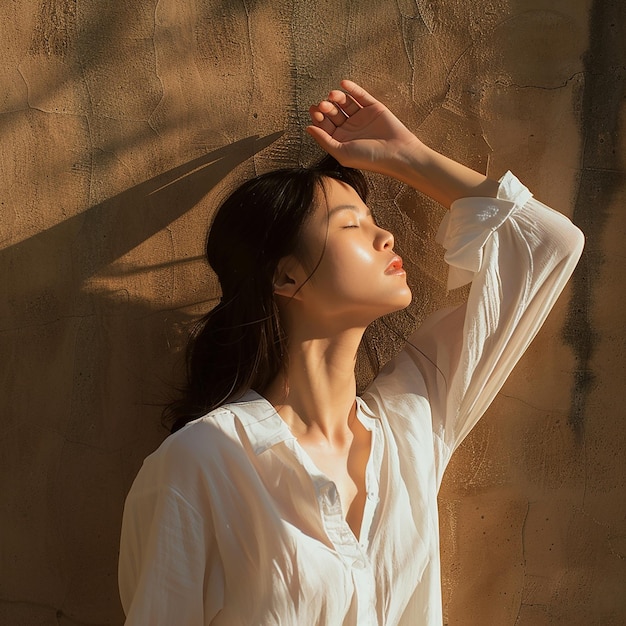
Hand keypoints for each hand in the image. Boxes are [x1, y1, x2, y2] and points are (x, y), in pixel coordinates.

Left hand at [307, 80, 421, 174]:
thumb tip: (308, 128)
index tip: (314, 110)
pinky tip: (344, 84)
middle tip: (323, 105)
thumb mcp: (342, 152)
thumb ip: (324, 140)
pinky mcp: (373, 107)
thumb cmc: (369, 158)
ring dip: (337, 97)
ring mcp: (361, 117)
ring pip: (345, 103)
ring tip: (333, 95)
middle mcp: (350, 128)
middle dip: (326, 107)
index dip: (318, 117)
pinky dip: (352, 89)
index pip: (325, 125)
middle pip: (333, 113)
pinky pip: (360, 96)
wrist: (397, 153)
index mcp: (341, 140)